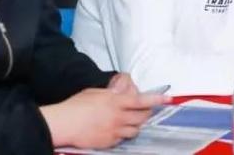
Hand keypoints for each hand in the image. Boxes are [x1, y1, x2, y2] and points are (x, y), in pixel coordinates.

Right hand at [40, 79, 166, 148]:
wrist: (65, 123)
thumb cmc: (77, 105)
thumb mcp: (96, 92)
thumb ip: (111, 93)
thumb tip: (121, 92)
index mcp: (116, 101)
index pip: (142, 100)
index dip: (157, 99)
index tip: (168, 99)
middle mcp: (119, 116)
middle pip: (143, 117)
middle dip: (147, 113)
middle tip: (145, 111)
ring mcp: (115, 131)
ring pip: (135, 130)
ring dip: (136, 125)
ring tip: (129, 121)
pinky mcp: (109, 142)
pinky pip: (123, 139)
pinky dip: (123, 134)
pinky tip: (116, 130)